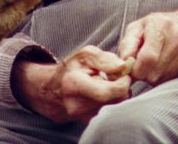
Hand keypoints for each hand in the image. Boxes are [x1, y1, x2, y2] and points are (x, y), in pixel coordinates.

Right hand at [12, 45, 131, 123]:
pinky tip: (104, 93)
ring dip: (117, 95)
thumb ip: (105, 59)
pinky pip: (108, 112)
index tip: (126, 73)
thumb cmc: (71, 69)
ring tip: (108, 84)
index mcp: (74, 85)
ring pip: (114, 107)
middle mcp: (77, 105)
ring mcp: (82, 117)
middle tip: (118, 76)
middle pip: (114, 101)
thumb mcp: (85, 55)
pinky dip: (111, 102)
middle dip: (122, 88)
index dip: (123, 82)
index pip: (107, 92)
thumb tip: (123, 66)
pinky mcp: (87, 123)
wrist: (52, 90)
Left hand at [118, 0, 177, 85]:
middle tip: (145, 64)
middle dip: (144, 74)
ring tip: (156, 63)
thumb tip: (123, 64)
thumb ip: (127, 44)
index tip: (133, 68)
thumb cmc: (157, 28)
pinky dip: (166, 78)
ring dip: (155, 77)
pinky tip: (167, 65)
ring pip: (162, 80)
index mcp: (161, 25)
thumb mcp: (138, 27)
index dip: (136, 69)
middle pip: (153, 74)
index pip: (148, 58)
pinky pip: (172, 82)